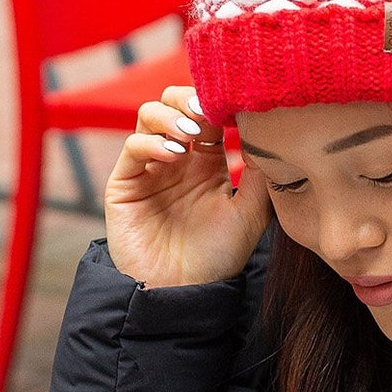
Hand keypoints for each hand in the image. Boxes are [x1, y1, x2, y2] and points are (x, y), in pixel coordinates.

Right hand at [104, 86, 270, 287]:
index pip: (207, 113)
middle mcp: (177, 159)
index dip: (217, 102)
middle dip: (188, 98)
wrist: (183, 293)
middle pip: (174, 103)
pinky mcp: (125, 183)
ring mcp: (150, 168)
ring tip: (191, 135)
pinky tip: (173, 155)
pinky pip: (132, 146)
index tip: (234, 104)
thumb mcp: (251, 213)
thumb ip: (261, 175)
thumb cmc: (219, 257)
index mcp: (207, 161)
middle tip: (206, 112)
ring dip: (170, 115)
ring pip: (150, 115)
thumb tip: (267, 132)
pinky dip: (151, 141)